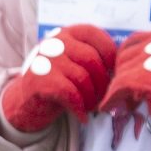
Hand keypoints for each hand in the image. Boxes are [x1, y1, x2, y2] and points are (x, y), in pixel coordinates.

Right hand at [0, 22, 116, 134]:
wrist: (28, 100)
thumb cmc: (60, 80)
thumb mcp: (75, 61)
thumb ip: (94, 57)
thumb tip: (123, 68)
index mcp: (67, 33)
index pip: (96, 36)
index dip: (110, 55)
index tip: (113, 72)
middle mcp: (55, 42)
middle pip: (92, 60)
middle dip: (103, 83)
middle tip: (103, 97)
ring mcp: (45, 59)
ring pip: (83, 79)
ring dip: (92, 98)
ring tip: (92, 107)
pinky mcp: (39, 79)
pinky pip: (71, 94)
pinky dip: (80, 109)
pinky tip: (82, 117)